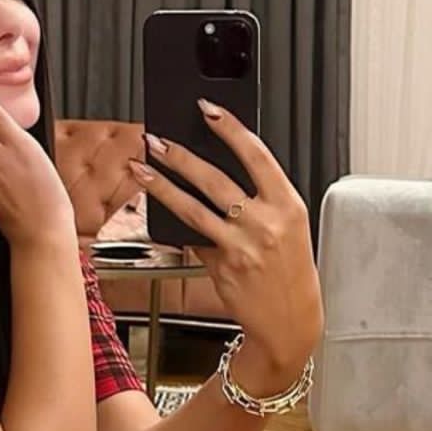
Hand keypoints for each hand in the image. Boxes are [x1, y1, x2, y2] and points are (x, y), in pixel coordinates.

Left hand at [129, 103, 323, 379]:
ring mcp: (241, 246)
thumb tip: (216, 168)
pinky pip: (192, 238)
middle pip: (215, 179)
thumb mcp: (290, 226)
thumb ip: (262, 198)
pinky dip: (174, 223)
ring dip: (162, 185)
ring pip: (193, 208)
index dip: (231, 128)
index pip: (257, 155)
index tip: (208, 110)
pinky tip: (157, 209)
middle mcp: (265, 223)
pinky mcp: (221, 267)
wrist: (290, 320)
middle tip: (157, 139)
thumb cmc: (290, 269)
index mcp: (288, 204)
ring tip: (141, 169)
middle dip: (181, 156)